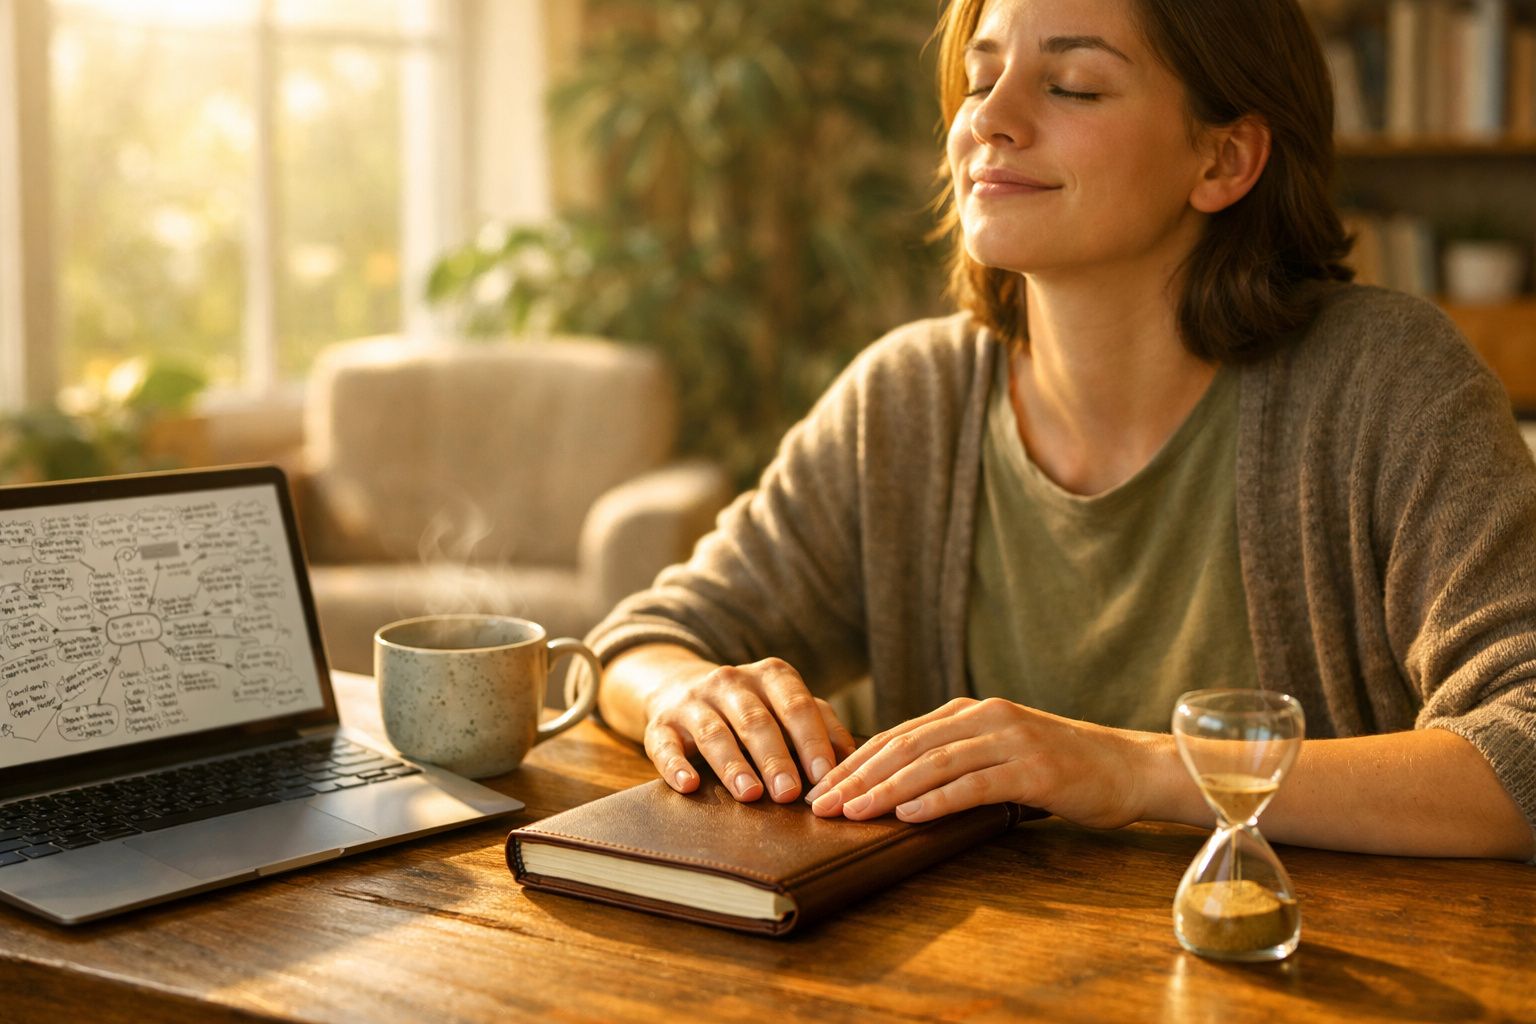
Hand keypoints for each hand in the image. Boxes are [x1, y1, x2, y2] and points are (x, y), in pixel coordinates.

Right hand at [643, 656, 856, 803]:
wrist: (681, 689)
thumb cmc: (752, 708)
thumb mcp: (787, 706)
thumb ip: (821, 726)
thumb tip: (852, 762)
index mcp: (771, 675)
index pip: (796, 705)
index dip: (811, 740)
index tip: (824, 776)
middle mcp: (731, 681)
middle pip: (757, 720)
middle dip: (775, 758)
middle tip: (790, 794)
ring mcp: (693, 701)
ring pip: (714, 732)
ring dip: (733, 764)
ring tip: (749, 794)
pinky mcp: (660, 724)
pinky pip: (665, 745)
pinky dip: (675, 766)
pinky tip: (688, 785)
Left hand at [804, 697, 1150, 827]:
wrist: (1131, 768)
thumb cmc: (1062, 769)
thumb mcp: (1000, 753)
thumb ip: (955, 759)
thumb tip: (895, 788)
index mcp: (970, 711)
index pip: (898, 736)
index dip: (855, 762)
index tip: (821, 790)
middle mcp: (985, 716)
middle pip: (906, 747)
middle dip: (858, 777)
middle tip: (821, 806)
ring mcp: (1010, 739)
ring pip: (933, 763)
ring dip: (886, 790)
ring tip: (852, 813)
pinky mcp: (1034, 768)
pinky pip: (975, 783)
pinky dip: (937, 799)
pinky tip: (908, 815)